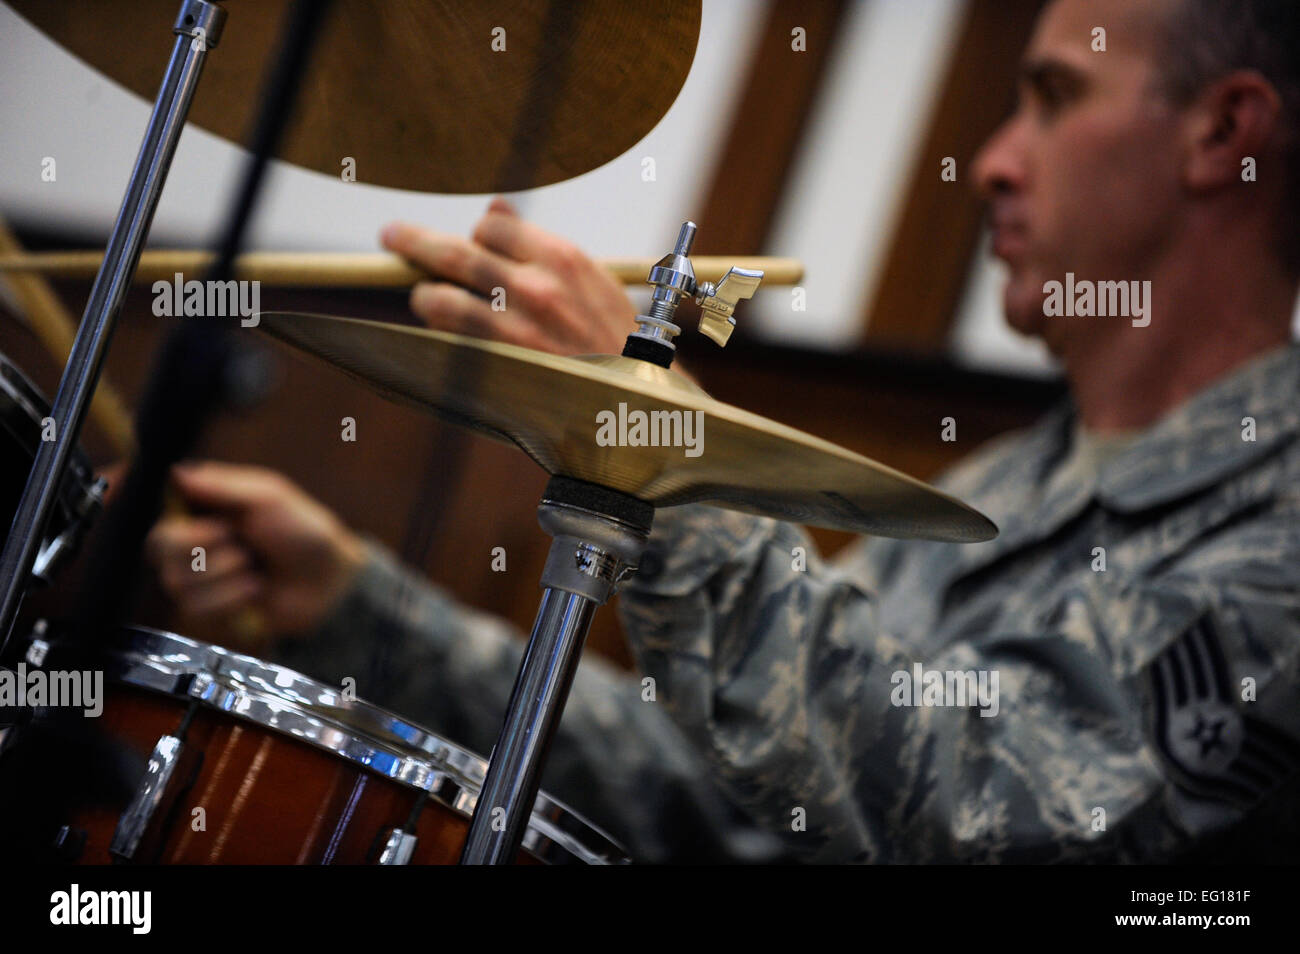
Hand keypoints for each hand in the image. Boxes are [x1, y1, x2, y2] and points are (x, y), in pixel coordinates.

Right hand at [145, 461, 367, 636]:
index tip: (193, 518)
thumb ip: (220, 485)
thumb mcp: (267, 497)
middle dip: (201, 545)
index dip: (162, 516)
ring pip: (176, 579)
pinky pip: (196, 606)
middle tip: (237, 541)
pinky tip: (256, 589)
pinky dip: (232, 597)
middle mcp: (194, 540)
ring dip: (225, 573)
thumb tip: (174, 472)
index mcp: (205, 507)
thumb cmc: (303, 531)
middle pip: (158, 545)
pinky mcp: (209, 609)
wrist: (327, 582)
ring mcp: (200, 576)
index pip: (159, 506)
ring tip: (254, 567)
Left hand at [381, 197, 636, 355]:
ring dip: (426, 294)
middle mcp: (537, 289)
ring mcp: (516, 330)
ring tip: (423, 296)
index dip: (478, 232)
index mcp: (565, 259)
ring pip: (443, 297)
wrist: (636, 403)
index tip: (473, 240)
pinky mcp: (502, 368)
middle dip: (415, 242)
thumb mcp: (593, 282)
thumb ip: (541, 246)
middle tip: (391, 236)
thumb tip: (495, 205)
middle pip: (457, 253)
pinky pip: (451, 340)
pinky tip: (437, 325)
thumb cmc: (614, 339)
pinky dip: (439, 328)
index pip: (493, 224)